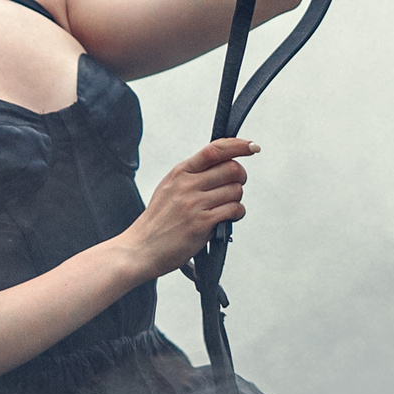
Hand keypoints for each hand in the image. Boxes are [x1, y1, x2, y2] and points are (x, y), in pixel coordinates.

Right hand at [127, 137, 256, 271]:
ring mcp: (195, 204)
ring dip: (237, 199)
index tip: (252, 146)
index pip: (214, 150)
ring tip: (226, 207)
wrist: (141, 248)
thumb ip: (192, 175)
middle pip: (232, 169)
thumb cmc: (157, 221)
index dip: (238, 145)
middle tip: (235, 186)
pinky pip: (234, 210)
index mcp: (180, 172)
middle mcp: (187, 185)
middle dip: (241, 177)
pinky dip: (237, 213)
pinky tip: (227, 218)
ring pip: (236, 190)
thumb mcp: (169, 188)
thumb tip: (222, 165)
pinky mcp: (202, 223)